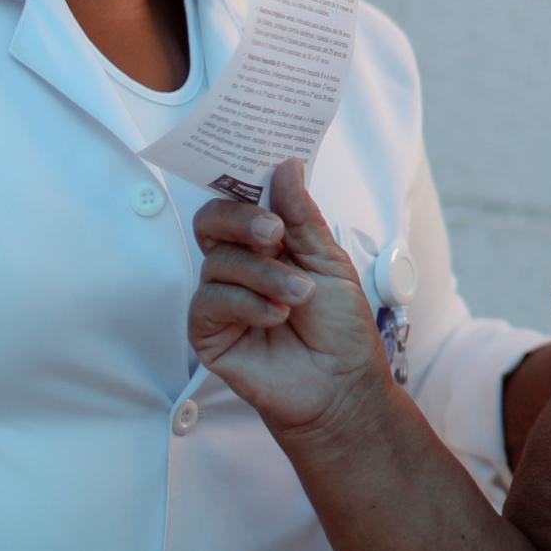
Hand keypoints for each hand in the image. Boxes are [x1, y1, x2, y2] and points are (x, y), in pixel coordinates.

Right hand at [190, 158, 390, 436]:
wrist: (341, 386)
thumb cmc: (339, 328)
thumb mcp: (330, 261)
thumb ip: (303, 216)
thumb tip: (287, 164)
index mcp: (266, 243)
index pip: (240, 199)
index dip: (245, 181)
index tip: (263, 166)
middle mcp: (238, 264)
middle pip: (212, 220)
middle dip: (242, 219)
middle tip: (275, 232)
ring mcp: (221, 297)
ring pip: (218, 261)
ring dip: (264, 275)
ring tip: (300, 296)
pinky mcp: (209, 332)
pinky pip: (211, 301)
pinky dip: (247, 303)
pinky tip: (276, 317)